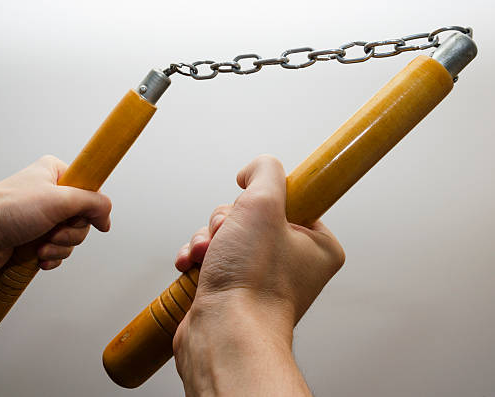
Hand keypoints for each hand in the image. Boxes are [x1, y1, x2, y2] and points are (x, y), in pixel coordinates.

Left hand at [0, 155, 111, 272]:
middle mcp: (50, 195)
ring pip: (71, 238)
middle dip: (71, 233)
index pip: (91, 190)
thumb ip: (93, 203)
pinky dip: (51, 257)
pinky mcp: (34, 239)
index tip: (84, 217)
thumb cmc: (6, 209)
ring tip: (41, 246)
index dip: (91, 207)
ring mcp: (42, 219)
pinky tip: (39, 257)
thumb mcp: (60, 199)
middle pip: (83, 219)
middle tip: (54, 232)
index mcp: (56, 174)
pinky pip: (58, 252)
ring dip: (60, 247)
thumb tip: (107, 216)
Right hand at [172, 155, 344, 395]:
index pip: (287, 200)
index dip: (260, 200)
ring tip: (207, 255)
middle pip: (249, 214)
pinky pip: (211, 255)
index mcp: (315, 246)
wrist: (224, 334)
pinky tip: (191, 264)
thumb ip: (265, 171)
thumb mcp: (264, 204)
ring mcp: (259, 276)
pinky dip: (196, 255)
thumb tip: (253, 171)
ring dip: (207, 238)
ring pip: (225, 232)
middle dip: (226, 222)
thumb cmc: (252, 284)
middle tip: (227, 238)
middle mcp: (291, 263)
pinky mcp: (231, 287)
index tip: (252, 211)